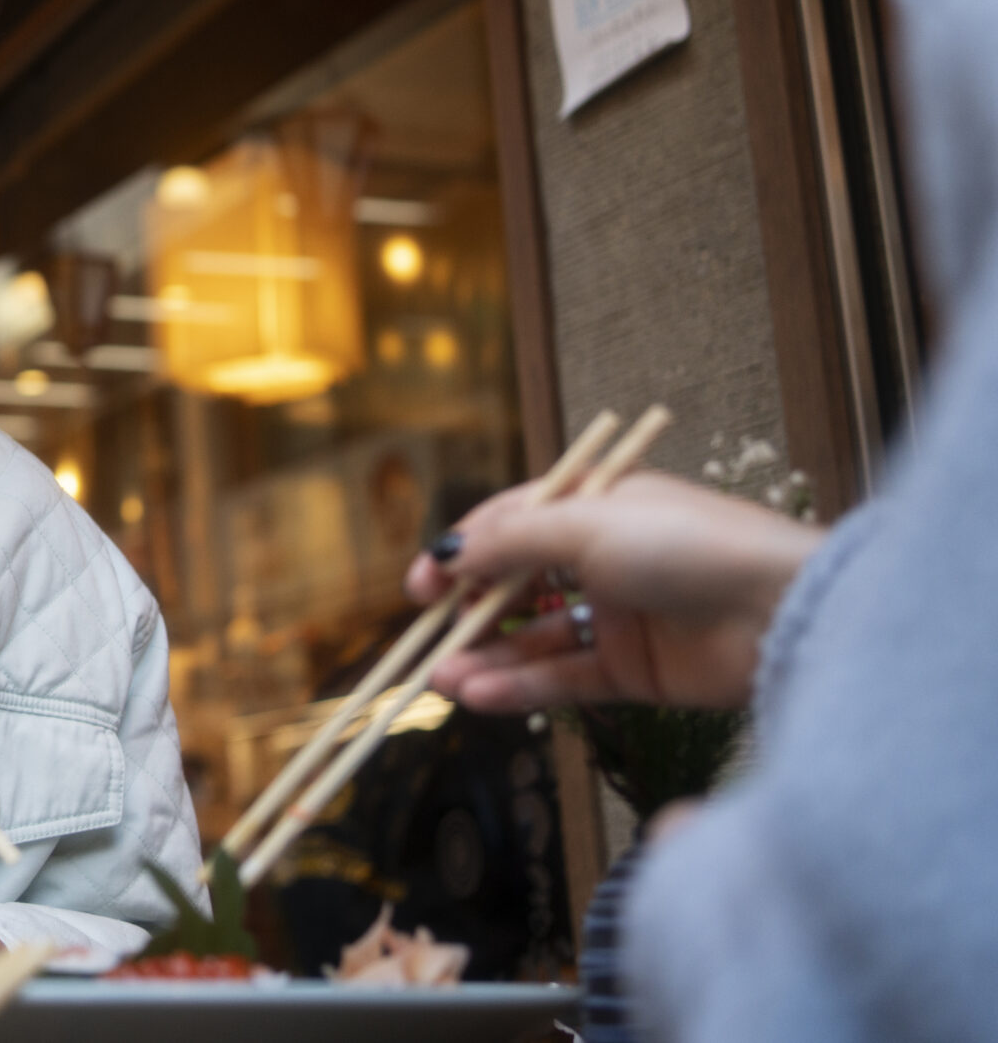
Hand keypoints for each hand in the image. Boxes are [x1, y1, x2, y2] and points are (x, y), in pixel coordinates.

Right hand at [405, 471, 821, 711]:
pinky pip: (567, 679)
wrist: (782, 611)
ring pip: (537, 640)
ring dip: (488, 658)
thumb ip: (511, 542)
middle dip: (469, 614)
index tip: (420, 587)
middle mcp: (604, 559)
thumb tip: (446, 553)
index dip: (461, 554)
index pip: (510, 525)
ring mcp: (621, 617)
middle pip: (518, 587)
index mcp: (595, 507)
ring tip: (444, 679)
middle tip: (427, 641)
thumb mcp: (586, 526)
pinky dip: (523, 688)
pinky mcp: (638, 672)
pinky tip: (482, 695)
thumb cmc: (689, 546)